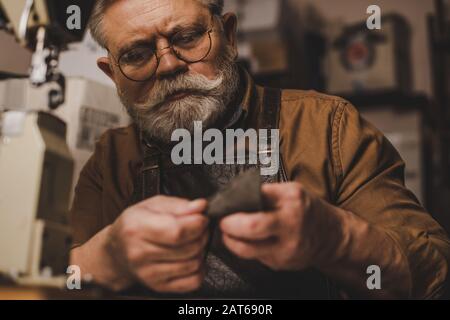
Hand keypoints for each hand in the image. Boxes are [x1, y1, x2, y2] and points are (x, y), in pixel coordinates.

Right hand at [107, 196, 208, 292]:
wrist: (116, 252)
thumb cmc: (135, 225)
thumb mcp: (152, 205)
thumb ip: (179, 205)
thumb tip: (200, 206)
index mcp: (137, 228)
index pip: (177, 231)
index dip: (197, 223)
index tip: (201, 218)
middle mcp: (140, 253)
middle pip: (189, 247)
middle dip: (202, 235)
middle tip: (198, 228)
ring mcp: (149, 273)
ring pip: (193, 264)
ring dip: (200, 251)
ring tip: (192, 241)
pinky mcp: (159, 286)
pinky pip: (193, 281)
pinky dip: (199, 269)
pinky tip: (190, 257)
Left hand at [220, 182, 345, 270]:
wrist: (332, 237)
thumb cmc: (308, 211)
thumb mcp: (291, 191)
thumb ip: (265, 192)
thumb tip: (235, 194)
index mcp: (292, 203)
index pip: (255, 201)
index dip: (234, 205)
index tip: (224, 205)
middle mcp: (290, 227)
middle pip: (251, 227)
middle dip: (229, 224)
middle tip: (222, 221)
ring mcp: (285, 249)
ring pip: (246, 249)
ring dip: (230, 240)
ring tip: (229, 232)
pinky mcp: (280, 264)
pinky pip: (254, 257)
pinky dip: (245, 248)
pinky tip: (246, 240)